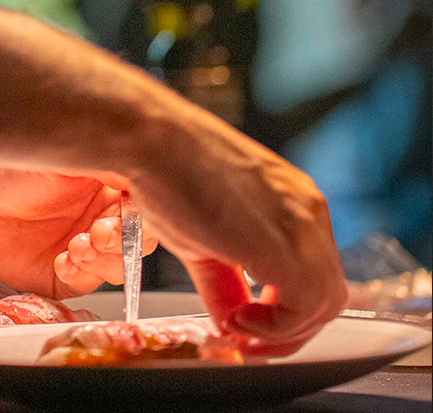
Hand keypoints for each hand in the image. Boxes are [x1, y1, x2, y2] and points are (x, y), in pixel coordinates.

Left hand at [0, 164, 157, 297]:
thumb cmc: (10, 155)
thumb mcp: (71, 149)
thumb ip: (115, 161)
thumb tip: (152, 172)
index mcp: (109, 173)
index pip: (150, 197)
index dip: (149, 208)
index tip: (134, 207)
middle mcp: (100, 208)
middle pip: (144, 234)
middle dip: (128, 236)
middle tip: (103, 230)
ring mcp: (83, 240)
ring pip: (122, 261)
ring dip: (107, 256)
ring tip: (80, 242)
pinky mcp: (61, 271)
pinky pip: (89, 281)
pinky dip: (83, 271)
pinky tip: (65, 256)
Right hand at [122, 101, 347, 351]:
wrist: (151, 139)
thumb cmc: (167, 172)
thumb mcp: (203, 236)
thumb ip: (225, 283)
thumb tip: (230, 322)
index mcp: (295, 200)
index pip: (315, 270)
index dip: (284, 308)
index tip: (248, 322)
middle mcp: (309, 211)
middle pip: (326, 292)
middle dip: (288, 328)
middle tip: (248, 338)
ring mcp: (304, 228)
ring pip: (323, 305)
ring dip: (282, 332)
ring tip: (238, 327)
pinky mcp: (289, 249)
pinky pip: (304, 310)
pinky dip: (275, 328)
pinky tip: (239, 318)